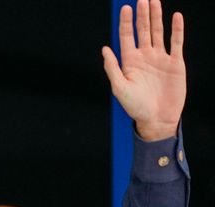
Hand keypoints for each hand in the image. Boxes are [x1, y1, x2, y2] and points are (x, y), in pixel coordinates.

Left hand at [102, 0, 184, 140]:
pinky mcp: (175, 63)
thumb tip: (104, 49)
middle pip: (143, 30)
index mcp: (129, 61)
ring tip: (154, 2)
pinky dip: (177, 29)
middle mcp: (145, 57)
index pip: (127, 36)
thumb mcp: (120, 88)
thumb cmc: (135, 106)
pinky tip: (176, 16)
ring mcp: (160, 58)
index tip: (125, 7)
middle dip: (142, 15)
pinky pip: (176, 42)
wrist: (157, 119)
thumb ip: (112, 68)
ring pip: (158, 32)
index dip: (126, 22)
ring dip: (157, 17)